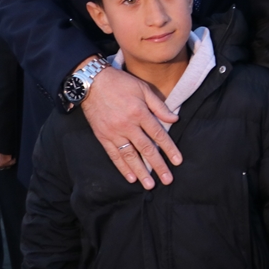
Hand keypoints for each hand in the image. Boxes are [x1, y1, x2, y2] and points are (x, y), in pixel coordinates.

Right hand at [81, 64, 180, 188]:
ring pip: (130, 156)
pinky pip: (114, 155)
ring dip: (141, 171)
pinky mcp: (102, 136)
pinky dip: (122, 167)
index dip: (169, 149)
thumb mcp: (143, 88)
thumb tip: (175, 119)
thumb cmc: (120, 83)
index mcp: (139, 112)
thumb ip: (159, 106)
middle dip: (158, 166)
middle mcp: (127, 125)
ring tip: (150, 185)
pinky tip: (130, 178)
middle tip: (167, 180)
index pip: (158, 135)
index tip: (178, 162)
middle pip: (146, 149)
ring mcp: (114, 132)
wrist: (91, 83)